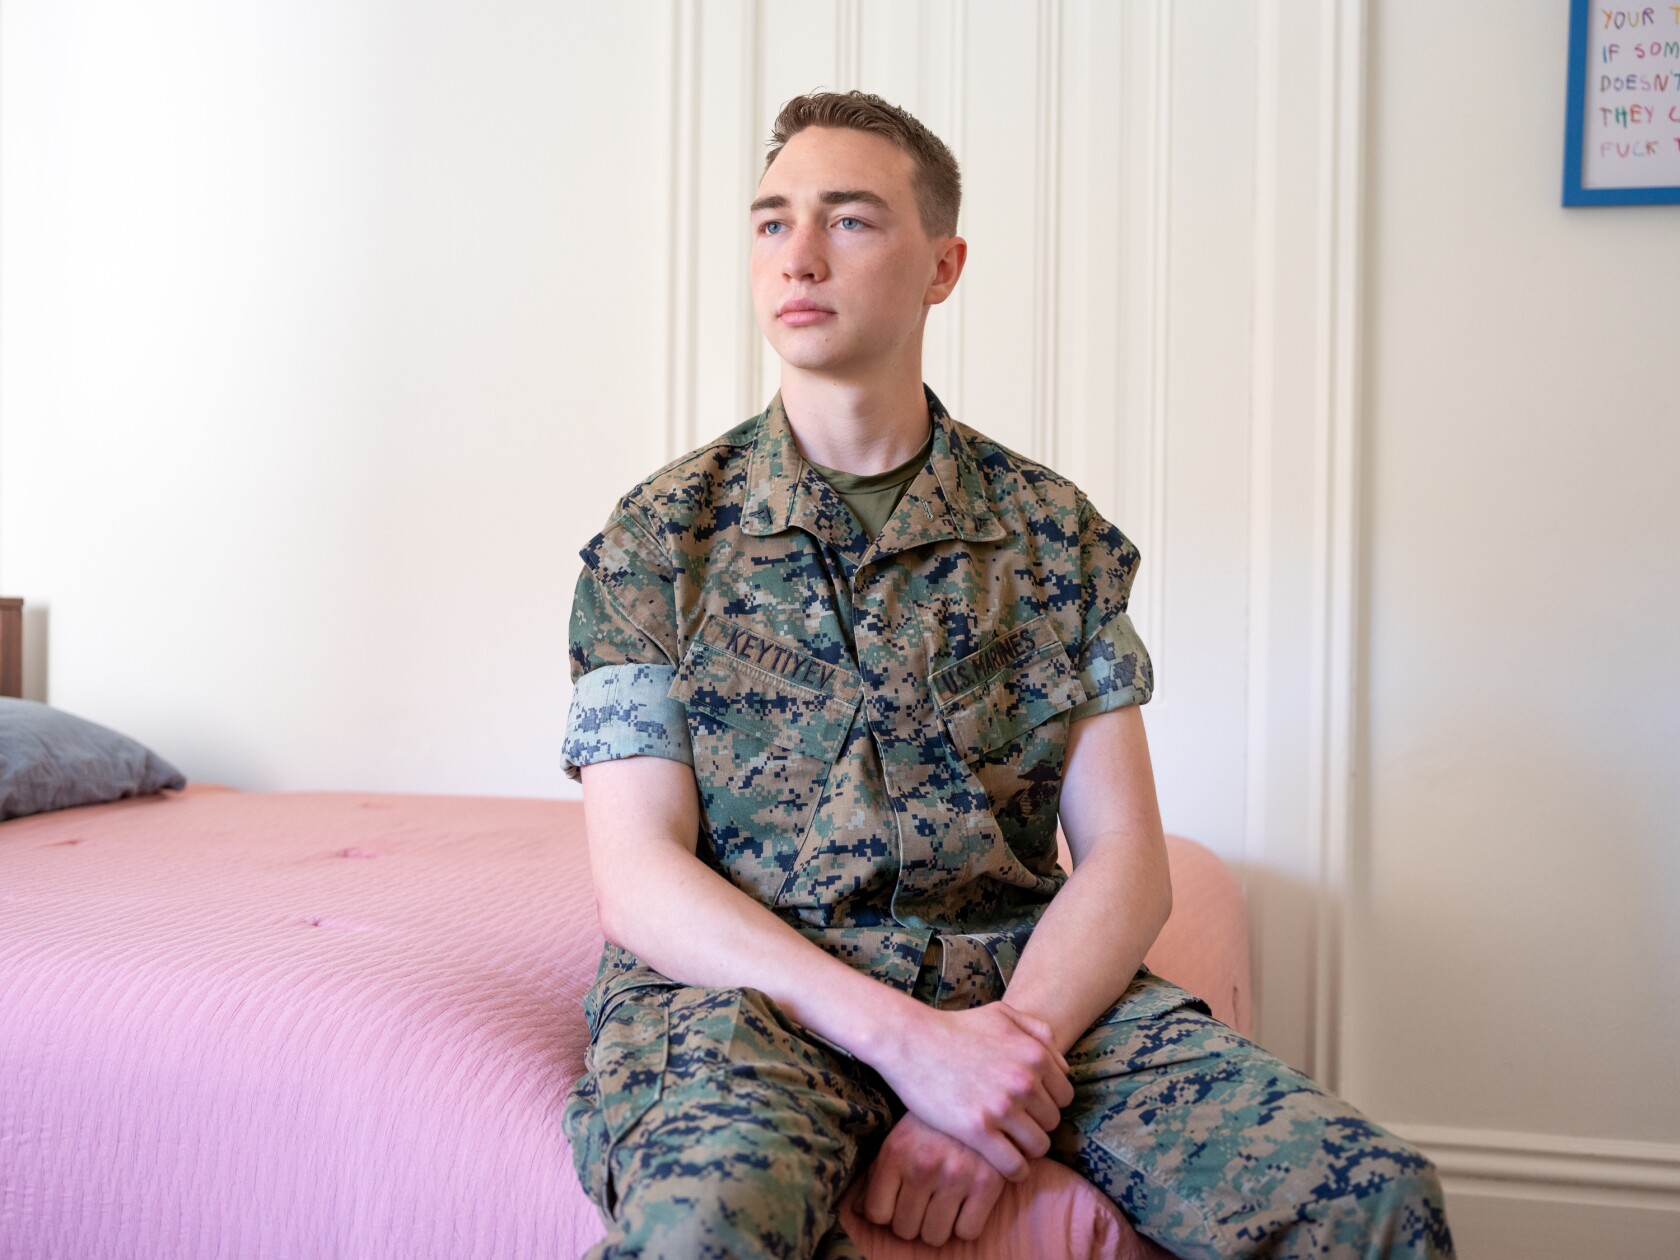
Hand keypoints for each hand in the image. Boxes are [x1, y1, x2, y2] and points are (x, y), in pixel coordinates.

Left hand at [853, 1111, 1006, 1245]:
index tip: (898, 1200)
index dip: (887, 1212)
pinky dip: (967, 1223)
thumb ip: (878, 1171)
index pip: (877, 1213)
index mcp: (896, 1151)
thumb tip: (859, 1211)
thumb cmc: (934, 1117)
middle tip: (924, 1199)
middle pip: (906, 1229)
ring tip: (944, 1200)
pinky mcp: (988, 1182)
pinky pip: (968, 1232)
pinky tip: (966, 1201)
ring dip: (938, 1224)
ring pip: (935, 1236)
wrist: (980, 1087)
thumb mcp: (900, 1135)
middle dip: (913, 1219)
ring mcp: (956, 1175)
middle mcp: (923, 1165)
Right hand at [868, 999, 1072, 1181]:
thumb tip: (1063, 1064)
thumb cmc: (955, 1027)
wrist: (910, 1040)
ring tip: (1009, 1143)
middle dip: (1036, 1124)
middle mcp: (1023, 1081)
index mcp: (1034, 1055)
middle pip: (1052, 1122)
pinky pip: (1014, 1165)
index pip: (1065, 1096)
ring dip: (1026, 1148)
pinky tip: (1004, 1164)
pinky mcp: (978, 1130)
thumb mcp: (1002, 1014)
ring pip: (1038, 1146)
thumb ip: (1039, 1031)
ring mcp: (1001, 1107)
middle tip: (1014, 1123)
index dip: (1048, 1102)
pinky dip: (1014, 1169)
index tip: (1029, 1106)